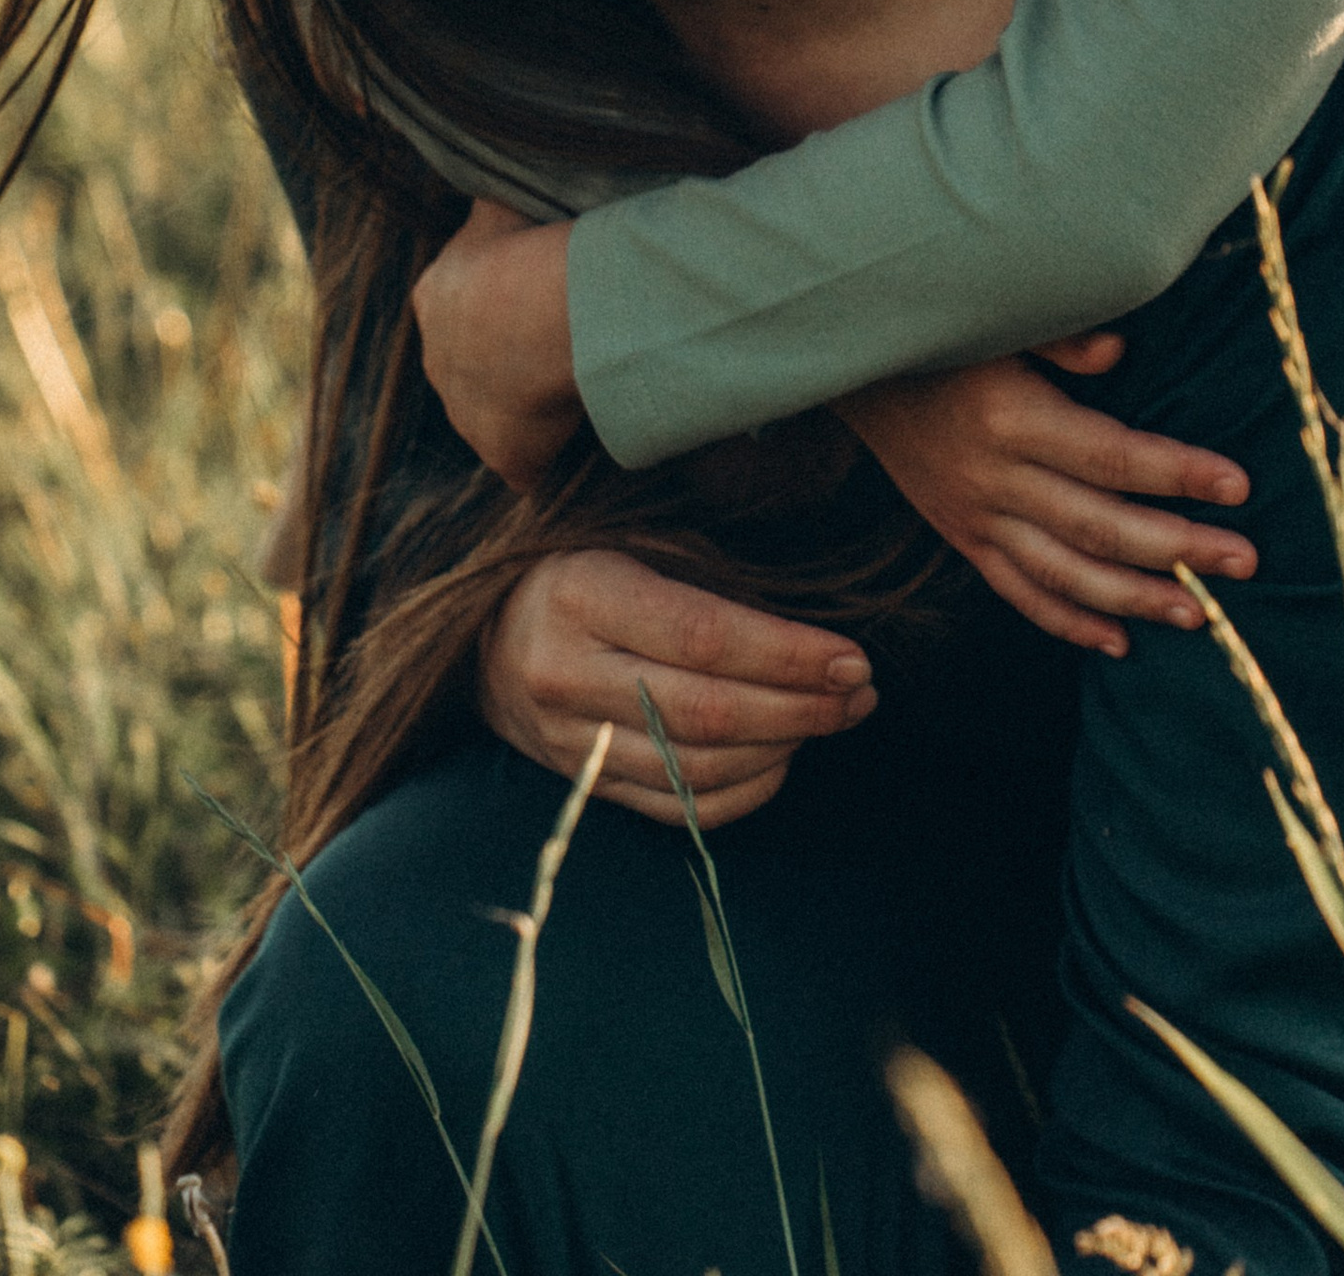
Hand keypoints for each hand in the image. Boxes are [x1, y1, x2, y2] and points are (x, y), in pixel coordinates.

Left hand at [412, 201, 580, 483]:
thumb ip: (491, 208)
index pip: (461, 307)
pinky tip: (579, 431)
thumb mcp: (498, 207)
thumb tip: (490, 186)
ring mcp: (467, 413)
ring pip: (496, 412)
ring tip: (576, 380)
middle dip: (510, 357)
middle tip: (561, 340)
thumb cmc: (523, 248)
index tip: (537, 297)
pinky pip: (524, 460)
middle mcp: (439, 361)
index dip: (501, 304)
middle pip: (474, 364)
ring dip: (529, 404)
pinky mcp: (501, 452)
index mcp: (434, 299)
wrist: (539, 310)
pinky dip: (547, 453)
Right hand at [479, 547, 878, 828]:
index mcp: (580, 594)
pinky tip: (784, 757)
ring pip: (695, 770)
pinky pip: (676, 809)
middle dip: (800, 707)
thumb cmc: (579, 564)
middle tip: (861, 692)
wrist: (482, 635)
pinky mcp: (581, 786)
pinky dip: (744, 792)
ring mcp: (569, 743)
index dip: (787, 654)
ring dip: (783, 749)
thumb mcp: (627, 534)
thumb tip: (814, 603)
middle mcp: (566, 675)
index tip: (852, 657)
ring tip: (835, 716)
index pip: (701, 636)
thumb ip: (706, 567)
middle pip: (705, 713)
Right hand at [844, 337, 1252, 656]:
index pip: (1111, 456)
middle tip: (1245, 561)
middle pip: (1101, 527)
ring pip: (1065, 574)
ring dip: (1136, 598)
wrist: (857, 369)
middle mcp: (996, 479)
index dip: (1177, 473)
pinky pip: (1018, 592)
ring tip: (1199, 614)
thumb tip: (1122, 351)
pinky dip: (1068, 621)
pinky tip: (1118, 641)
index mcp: (1012, 419)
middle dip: (1178, 548)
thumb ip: (1061, 338)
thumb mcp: (999, 319)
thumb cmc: (945, 333)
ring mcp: (976, 518)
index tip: (1239, 485)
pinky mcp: (963, 539)